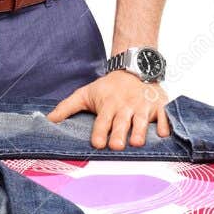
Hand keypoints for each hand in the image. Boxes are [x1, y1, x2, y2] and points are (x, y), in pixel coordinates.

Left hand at [47, 69, 169, 149]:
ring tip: (137, 143)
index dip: (100, 132)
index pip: (102, 120)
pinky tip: (164, 134)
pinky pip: (164, 115)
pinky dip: (165, 124)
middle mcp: (126, 106)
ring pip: (142, 120)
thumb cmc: (108, 87)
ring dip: (140, 131)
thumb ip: (66, 108)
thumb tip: (47, 121)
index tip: (98, 144)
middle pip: (122, 122)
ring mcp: (143, 105)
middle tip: (116, 146)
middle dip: (119, 133)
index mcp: (108, 104)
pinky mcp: (159, 105)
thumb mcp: (85, 93)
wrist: (134, 68)